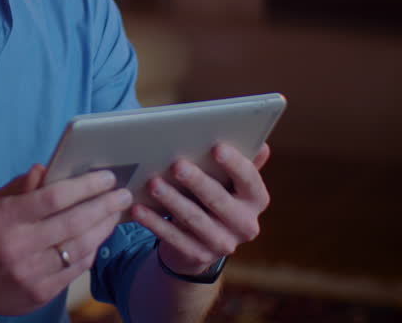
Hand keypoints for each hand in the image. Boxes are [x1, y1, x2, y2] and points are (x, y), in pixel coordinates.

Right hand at [0, 165, 133, 318]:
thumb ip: (19, 186)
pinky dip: (92, 250)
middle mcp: (15, 246)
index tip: (106, 177)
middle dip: (104, 205)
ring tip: (116, 212)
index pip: (53, 197)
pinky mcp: (39, 294)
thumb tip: (46, 167)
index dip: (84, 185)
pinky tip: (99, 236)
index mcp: (2, 218)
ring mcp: (29, 273)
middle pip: (73, 222)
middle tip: (122, 194)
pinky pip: (76, 269)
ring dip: (104, 228)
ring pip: (79, 247)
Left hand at [131, 143, 270, 276]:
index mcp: (256, 200)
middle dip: (197, 182)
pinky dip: (155, 222)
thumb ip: (242, 165)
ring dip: (172, 200)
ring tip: (153, 183)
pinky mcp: (199, 256)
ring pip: (194, 220)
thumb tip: (262, 145)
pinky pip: (173, 238)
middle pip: (219, 200)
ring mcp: (223, 244)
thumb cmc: (215, 199)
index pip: (250, 180)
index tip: (217, 147)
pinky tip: (139, 208)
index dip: (235, 164)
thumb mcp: (230, 183)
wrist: (203, 243)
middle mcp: (245, 225)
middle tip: (177, 165)